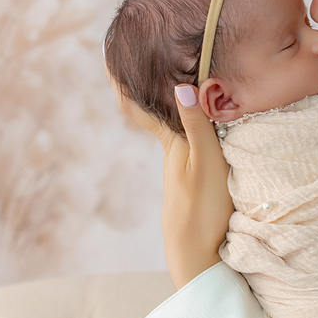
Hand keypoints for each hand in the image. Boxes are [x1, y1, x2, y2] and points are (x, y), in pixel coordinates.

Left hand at [108, 69, 231, 289]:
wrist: (200, 260)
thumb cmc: (204, 210)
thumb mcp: (205, 163)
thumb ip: (196, 126)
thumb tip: (180, 86)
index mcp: (172, 145)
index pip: (139, 107)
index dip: (123, 83)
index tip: (110, 57)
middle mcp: (174, 154)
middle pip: (158, 113)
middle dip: (152, 86)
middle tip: (149, 57)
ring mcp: (184, 170)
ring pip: (176, 128)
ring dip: (175, 105)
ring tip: (184, 80)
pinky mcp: (197, 184)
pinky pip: (192, 143)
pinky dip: (193, 125)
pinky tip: (206, 125)